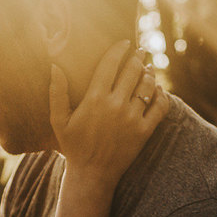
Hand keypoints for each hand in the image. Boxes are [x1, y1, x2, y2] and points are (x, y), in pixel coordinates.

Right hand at [49, 41, 165, 187]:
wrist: (92, 174)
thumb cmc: (73, 146)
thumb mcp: (58, 120)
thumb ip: (57, 92)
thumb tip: (54, 66)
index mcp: (94, 99)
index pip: (110, 64)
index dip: (120, 49)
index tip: (125, 42)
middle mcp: (115, 105)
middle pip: (133, 71)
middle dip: (138, 57)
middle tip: (140, 51)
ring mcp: (131, 118)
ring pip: (147, 86)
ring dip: (150, 74)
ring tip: (148, 69)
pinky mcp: (144, 131)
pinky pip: (160, 107)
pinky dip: (161, 95)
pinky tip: (158, 90)